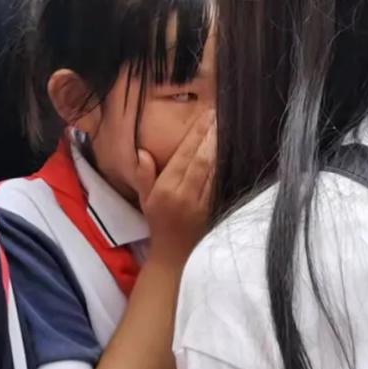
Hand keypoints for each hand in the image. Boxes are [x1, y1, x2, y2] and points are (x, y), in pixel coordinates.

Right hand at [134, 109, 215, 264]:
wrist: (173, 253)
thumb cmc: (156, 222)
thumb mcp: (144, 198)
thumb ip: (144, 175)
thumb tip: (143, 151)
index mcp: (165, 189)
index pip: (182, 156)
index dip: (194, 136)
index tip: (204, 118)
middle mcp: (183, 194)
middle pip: (199, 159)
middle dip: (208, 136)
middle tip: (217, 115)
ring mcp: (199, 202)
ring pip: (211, 169)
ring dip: (217, 147)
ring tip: (222, 127)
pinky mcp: (211, 208)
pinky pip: (217, 183)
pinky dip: (221, 166)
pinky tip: (224, 152)